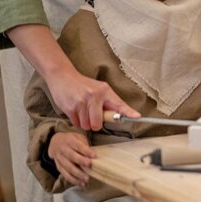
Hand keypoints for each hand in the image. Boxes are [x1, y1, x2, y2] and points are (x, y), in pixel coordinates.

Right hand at [6, 23, 138, 129]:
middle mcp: (95, 96)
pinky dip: (76, 121)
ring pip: (87, 125)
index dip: (128, 112)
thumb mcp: (98, 89)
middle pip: (98, 123)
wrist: (63, 76)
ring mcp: (82, 102)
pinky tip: (75, 110)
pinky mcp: (70, 107)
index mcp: (105, 91)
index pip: (119, 104)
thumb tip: (119, 117)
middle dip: (95, 124)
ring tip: (82, 111)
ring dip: (84, 122)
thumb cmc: (83, 86)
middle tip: (92, 116)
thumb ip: (108, 102)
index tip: (137, 117)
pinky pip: (77, 124)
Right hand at [48, 132, 95, 186]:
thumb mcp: (78, 137)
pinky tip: (80, 183)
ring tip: (86, 179)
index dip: (86, 151)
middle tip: (89, 166)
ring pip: (67, 167)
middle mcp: (63, 150)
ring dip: (77, 174)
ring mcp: (59, 159)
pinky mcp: (58, 166)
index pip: (78, 146)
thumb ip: (84, 144)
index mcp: (69, 141)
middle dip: (81, 161)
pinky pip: (64, 174)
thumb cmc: (71, 140)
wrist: (55, 142)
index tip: (94, 156)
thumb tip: (92, 154)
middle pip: (72, 156)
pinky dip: (72, 179)